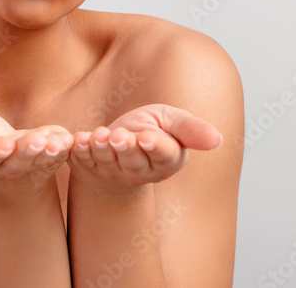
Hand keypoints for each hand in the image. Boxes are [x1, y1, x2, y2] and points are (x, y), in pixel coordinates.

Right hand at [0, 107, 72, 192]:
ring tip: (54, 142)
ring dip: (46, 153)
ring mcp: (26, 168)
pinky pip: (55, 157)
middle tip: (35, 142)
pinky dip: (62, 149)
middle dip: (25, 152)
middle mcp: (0, 170)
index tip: (4, 145)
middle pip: (14, 163)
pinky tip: (68, 140)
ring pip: (36, 162)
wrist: (1, 149)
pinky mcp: (46, 162)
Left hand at [68, 104, 221, 192]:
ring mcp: (113, 172)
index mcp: (166, 160)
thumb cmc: (151, 129)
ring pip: (108, 162)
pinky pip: (84, 161)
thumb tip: (217, 139)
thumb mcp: (172, 122)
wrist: (119, 144)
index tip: (148, 138)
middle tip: (119, 136)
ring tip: (98, 135)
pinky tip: (78, 140)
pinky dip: (80, 151)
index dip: (155, 147)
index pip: (163, 155)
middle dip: (125, 149)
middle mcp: (140, 171)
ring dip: (101, 150)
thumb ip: (190, 129)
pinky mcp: (90, 167)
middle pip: (133, 162)